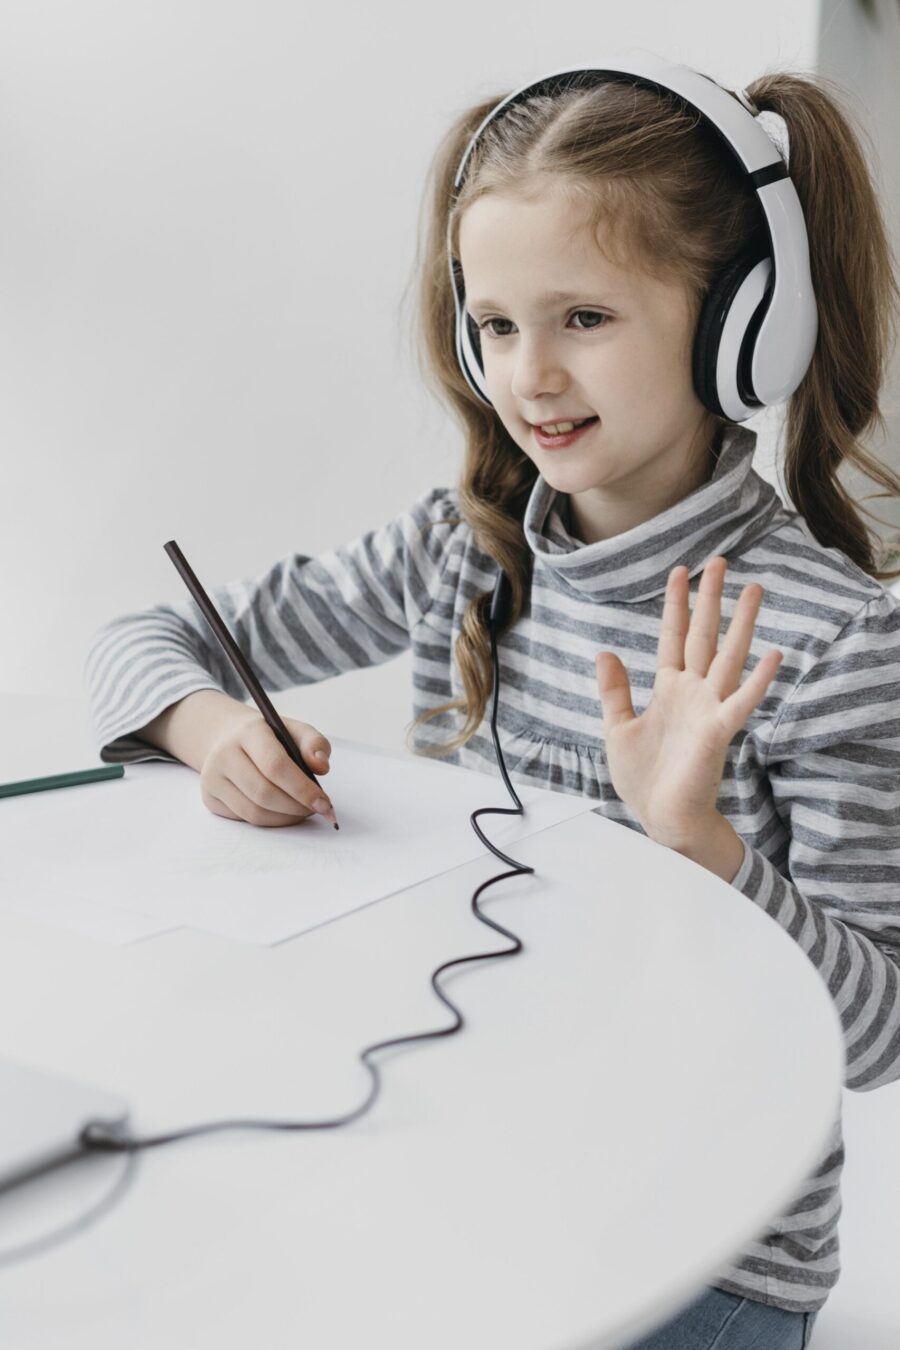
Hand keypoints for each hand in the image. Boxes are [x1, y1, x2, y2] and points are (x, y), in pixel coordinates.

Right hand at [200, 715, 333, 827]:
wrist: (229, 738)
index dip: (302, 789)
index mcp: (249, 732)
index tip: (324, 803)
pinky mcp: (210, 798)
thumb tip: (322, 766)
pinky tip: (283, 812)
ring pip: (254, 812)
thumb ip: (315, 744)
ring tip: (302, 811)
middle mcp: (224, 754)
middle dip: (296, 807)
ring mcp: (213, 778)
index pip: (275, 765)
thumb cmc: (270, 738)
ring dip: (285, 818)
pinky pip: (245, 819)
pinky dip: (270, 821)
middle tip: (317, 809)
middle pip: (264, 793)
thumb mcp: (295, 731)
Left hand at [594, 556, 782, 846]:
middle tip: (721, 561)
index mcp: (668, 689)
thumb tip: (605, 652)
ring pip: (728, 657)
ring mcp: (708, 709)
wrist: (662, 819)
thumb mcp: (617, 728)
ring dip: (742, 624)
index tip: (681, 570)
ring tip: (756, 589)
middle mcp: (692, 692)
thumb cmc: (644, 778)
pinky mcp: (719, 733)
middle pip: (704, 636)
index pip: (674, 637)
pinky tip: (776, 653)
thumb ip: (614, 691)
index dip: (677, 604)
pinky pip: (741, 702)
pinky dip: (759, 680)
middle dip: (711, 598)